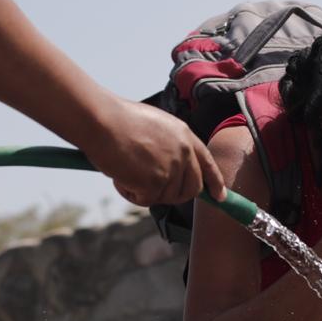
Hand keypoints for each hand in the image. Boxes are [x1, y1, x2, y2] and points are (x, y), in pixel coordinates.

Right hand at [83, 98, 226, 206]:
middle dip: (174, 194)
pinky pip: (145, 200)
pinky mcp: (155, 184)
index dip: (215, 182)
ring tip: (126, 169)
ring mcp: (171, 169)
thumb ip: (169, 146)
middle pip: (191, 189)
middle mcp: (183, 153)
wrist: (102, 121)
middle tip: (151, 189)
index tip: (218, 196)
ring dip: (144, 191)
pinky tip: (120, 175)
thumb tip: (167, 170)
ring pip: (164, 197)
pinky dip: (130, 193)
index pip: (208, 164)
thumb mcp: (156, 127)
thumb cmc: (119, 120)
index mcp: (185, 136)